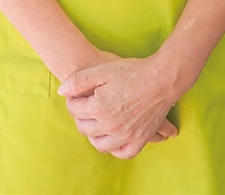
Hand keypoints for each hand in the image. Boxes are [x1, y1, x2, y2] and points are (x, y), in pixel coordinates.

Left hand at [59, 55, 180, 158]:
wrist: (162, 79)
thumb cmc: (132, 72)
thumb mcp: (102, 71)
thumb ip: (78, 81)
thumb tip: (62, 92)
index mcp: (99, 107)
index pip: (74, 110)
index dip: (72, 100)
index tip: (76, 95)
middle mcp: (111, 125)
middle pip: (84, 128)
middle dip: (80, 117)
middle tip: (84, 107)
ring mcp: (126, 135)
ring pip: (100, 144)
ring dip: (93, 135)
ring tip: (94, 123)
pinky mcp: (141, 139)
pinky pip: (123, 153)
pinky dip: (115, 149)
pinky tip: (112, 139)